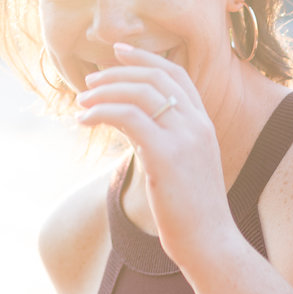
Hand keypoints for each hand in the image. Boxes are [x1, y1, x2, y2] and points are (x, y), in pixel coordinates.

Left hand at [76, 44, 232, 268]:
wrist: (210, 241)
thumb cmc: (192, 212)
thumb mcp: (181, 167)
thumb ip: (162, 140)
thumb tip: (130, 125)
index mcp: (203, 124)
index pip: (176, 75)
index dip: (146, 58)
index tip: (119, 52)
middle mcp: (197, 124)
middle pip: (154, 77)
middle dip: (118, 73)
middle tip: (90, 82)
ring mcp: (184, 138)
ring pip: (139, 93)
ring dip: (104, 92)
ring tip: (82, 102)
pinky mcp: (166, 155)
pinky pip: (128, 117)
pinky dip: (101, 112)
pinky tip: (84, 120)